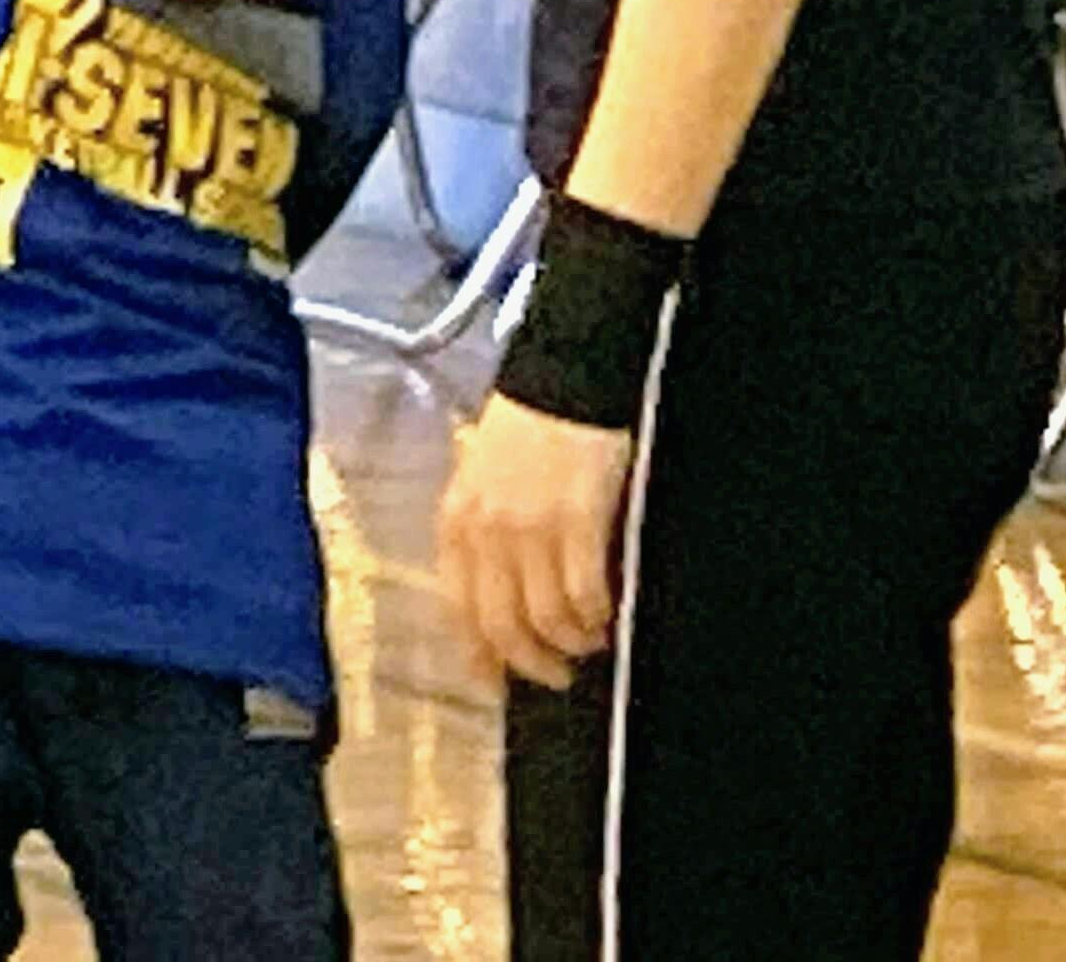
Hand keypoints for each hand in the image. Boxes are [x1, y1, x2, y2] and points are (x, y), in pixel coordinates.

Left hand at [435, 394, 636, 690]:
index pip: (458, 610)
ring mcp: (531, 529)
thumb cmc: (523, 430)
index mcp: (456, 522)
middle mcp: (486, 532)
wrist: (562, 381)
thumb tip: (497, 592)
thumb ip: (479, 533)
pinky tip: (608, 618)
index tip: (497, 682)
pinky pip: (585, 594)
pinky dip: (598, 617)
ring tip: (589, 642)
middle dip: (531, 663)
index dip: (479, 655)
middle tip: (557, 674)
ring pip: (547, 618)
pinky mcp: (578, 523)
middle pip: (503, 625)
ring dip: (572, 643)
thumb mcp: (478, 480)